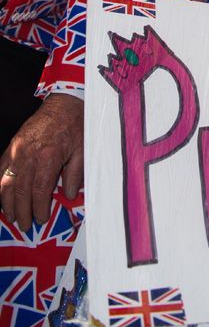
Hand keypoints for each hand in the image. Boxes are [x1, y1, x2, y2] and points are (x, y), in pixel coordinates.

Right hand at [0, 93, 83, 231]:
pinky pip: (1, 168)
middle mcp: (29, 154)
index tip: (40, 219)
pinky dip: (0, 184)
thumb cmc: (76, 124)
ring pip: (6, 182)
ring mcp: (18, 149)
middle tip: (24, 225)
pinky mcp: (13, 144)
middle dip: (21, 211)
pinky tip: (3, 195)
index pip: (39, 190)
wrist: (65, 101)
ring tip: (11, 216)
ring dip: (7, 202)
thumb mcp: (83, 149)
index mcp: (48, 156)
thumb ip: (75, 174)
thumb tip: (69, 196)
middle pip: (20, 190)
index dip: (38, 208)